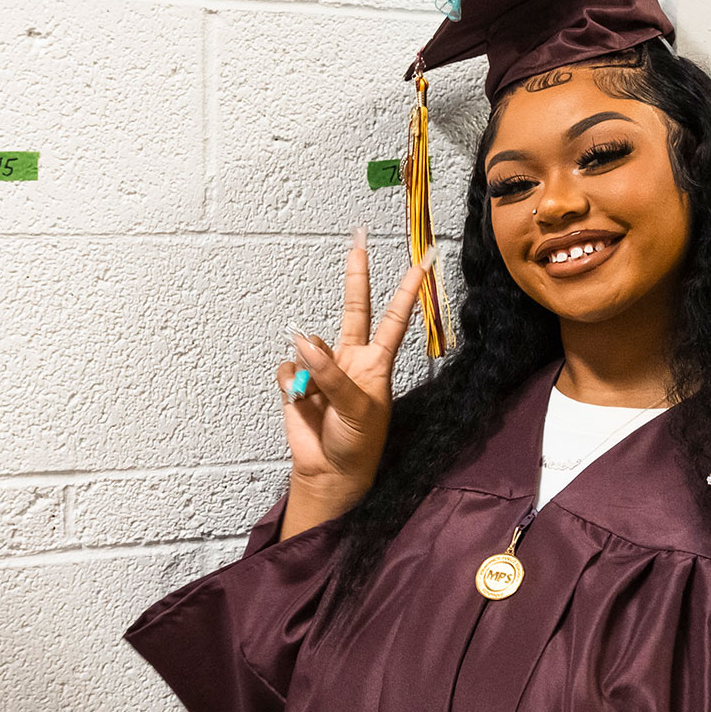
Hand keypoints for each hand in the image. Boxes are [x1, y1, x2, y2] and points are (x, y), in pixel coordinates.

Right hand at [276, 239, 431, 520]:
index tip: (422, 264)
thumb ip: (331, 374)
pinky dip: (291, 383)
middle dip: (356, 276)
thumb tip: (303, 341)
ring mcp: (323, 367)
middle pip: (354, 308)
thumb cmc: (358, 442)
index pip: (394, 319)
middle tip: (359, 240)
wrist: (330, 471)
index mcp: (376, 363)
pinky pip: (288, 368)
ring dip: (310, 367)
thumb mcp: (356, 408)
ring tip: (318, 401)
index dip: (406, 292)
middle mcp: (351, 358)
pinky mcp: (297, 381)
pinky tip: (299, 399)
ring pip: (309, 345)